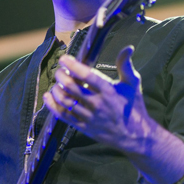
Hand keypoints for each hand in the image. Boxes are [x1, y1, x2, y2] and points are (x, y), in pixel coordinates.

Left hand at [44, 34, 183, 183]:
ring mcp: (89, 117)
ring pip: (65, 101)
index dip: (73, 65)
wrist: (135, 135)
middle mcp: (98, 104)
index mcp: (109, 91)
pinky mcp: (84, 127)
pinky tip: (48, 97)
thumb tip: (127, 48)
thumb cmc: (133, 106)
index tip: (64, 59)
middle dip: (61, 76)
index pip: (87, 75)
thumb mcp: (133, 84)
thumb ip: (125, 65)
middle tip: (59, 70)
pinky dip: (53, 105)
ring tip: (57, 83)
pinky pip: (64, 116)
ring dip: (56, 90)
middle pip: (72, 87)